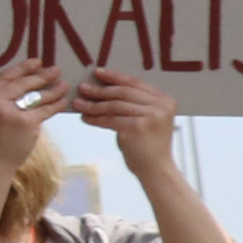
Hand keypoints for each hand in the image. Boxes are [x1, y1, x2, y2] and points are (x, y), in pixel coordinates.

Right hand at [0, 58, 66, 173]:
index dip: (21, 68)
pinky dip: (56, 104)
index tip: (36, 62)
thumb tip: (24, 79)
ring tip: (64, 84)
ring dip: (53, 89)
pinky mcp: (25, 123)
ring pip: (35, 95)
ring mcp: (8, 113)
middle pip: (21, 84)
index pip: (3, 77)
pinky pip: (45, 109)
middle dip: (41, 76)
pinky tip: (63, 100)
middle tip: (55, 70)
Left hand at [67, 66, 181, 174]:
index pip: (135, 83)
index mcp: (165, 100)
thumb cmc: (147, 144)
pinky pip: (110, 119)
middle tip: (82, 88)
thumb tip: (103, 88)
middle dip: (100, 90)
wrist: (156, 169)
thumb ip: (134, 103)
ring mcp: (150, 117)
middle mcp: (160, 106)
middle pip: (123, 92)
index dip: (115, 77)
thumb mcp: (147, 119)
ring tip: (78, 104)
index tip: (97, 72)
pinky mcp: (137, 128)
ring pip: (114, 105)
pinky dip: (95, 118)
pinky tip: (84, 118)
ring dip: (93, 105)